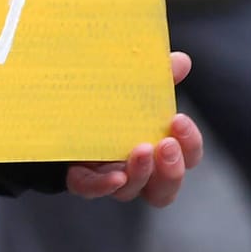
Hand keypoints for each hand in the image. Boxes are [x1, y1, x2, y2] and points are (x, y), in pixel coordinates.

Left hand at [67, 52, 203, 206]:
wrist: (60, 110)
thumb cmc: (109, 103)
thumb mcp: (133, 87)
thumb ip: (157, 78)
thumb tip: (180, 61)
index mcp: (159, 150)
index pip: (188, 157)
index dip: (190, 144)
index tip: (179, 120)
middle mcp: (138, 170)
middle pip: (166, 186)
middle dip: (172, 167)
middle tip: (166, 144)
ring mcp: (109, 176)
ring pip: (132, 190)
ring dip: (142, 173)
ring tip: (141, 150)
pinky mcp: (80, 178)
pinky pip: (92, 189)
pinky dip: (104, 186)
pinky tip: (115, 177)